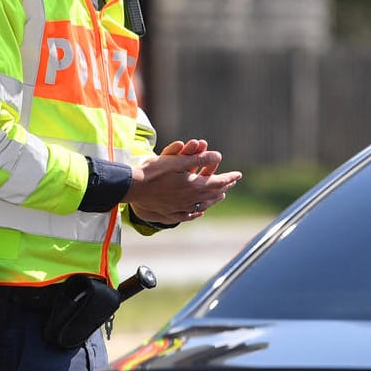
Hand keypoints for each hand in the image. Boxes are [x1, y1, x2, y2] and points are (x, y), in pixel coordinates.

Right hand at [126, 138, 241, 223]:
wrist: (132, 188)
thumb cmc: (154, 172)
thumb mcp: (178, 161)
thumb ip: (200, 158)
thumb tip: (218, 156)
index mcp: (195, 186)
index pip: (219, 182)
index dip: (230, 178)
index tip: (238, 175)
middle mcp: (191, 199)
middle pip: (212, 194)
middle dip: (223, 187)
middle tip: (230, 183)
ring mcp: (181, 208)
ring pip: (203, 205)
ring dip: (213, 199)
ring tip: (219, 195)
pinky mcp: (171, 213)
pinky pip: (188, 215)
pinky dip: (197, 212)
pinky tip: (199, 212)